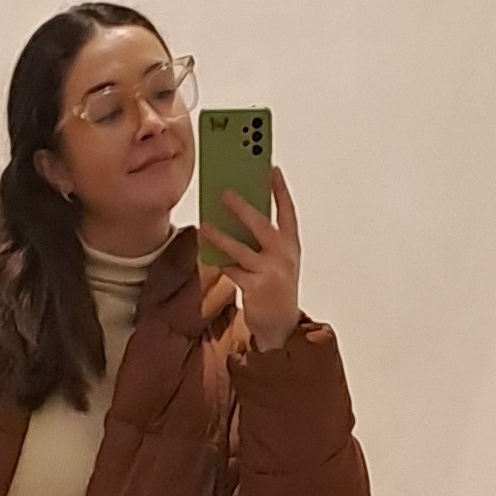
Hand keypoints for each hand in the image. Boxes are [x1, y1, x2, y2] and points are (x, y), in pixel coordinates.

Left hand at [204, 171, 303, 351]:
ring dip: (220, 236)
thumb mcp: (278, 260)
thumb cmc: (276, 288)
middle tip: (225, 193)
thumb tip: (240, 214)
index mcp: (291, 245)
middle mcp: (283, 255)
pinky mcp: (256, 287)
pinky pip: (232, 270)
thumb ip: (265, 239)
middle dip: (242, 207)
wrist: (281, 326)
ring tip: (204, 226)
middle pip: (261, 225)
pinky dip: (219, 261)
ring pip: (241, 249)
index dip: (280, 190)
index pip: (287, 211)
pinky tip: (208, 252)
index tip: (271, 169)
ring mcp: (270, 271)